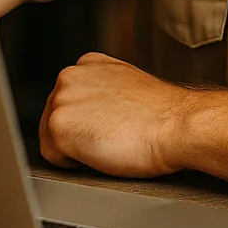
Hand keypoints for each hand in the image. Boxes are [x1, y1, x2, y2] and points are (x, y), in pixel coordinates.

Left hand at [39, 53, 192, 177]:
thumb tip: (95, 108)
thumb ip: (103, 89)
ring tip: (106, 144)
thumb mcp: (128, 86)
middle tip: (109, 138)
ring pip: (52, 137)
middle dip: (77, 133)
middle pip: (56, 118)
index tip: (107, 127)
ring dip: (74, 148)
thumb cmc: (161, 115)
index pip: (69, 101)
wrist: (175, 125)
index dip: (88, 122)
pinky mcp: (58, 125)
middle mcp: (70, 75)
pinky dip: (72, 164)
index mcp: (88, 64)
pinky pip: (53, 157)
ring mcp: (61, 99)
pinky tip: (99, 153)